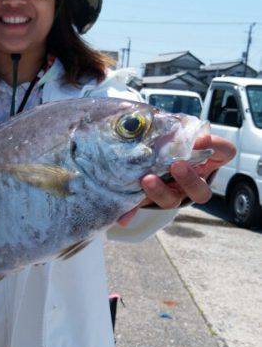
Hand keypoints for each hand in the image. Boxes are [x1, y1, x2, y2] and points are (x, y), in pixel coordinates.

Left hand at [117, 133, 235, 226]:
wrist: (142, 153)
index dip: (217, 148)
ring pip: (172, 200)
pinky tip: (123, 216)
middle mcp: (191, 182)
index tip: (202, 140)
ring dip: (159, 192)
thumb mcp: (174, 130)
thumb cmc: (167, 137)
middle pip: (201, 191)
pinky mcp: (148, 199)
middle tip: (177, 165)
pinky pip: (141, 207)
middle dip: (190, 180)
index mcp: (204, 161)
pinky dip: (131, 212)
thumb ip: (181, 132)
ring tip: (147, 179)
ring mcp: (171, 194)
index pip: (223, 152)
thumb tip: (198, 139)